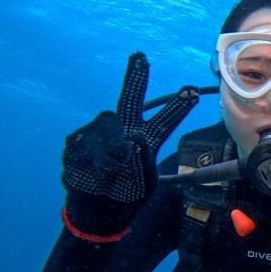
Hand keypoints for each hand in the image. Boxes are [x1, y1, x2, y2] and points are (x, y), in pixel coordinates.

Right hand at [62, 52, 197, 235]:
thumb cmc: (126, 195)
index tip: (193, 92)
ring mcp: (100, 135)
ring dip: (112, 146)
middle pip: (131, 100)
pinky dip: (94, 159)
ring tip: (113, 168)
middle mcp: (124, 132)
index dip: (178, 106)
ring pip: (107, 124)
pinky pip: (86, 143)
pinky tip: (95, 171)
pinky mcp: (78, 143)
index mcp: (146, 139)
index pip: (164, 119)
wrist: (97, 214)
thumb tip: (134, 140)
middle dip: (136, 79)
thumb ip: (144, 162)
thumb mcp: (145, 184)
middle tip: (141, 57)